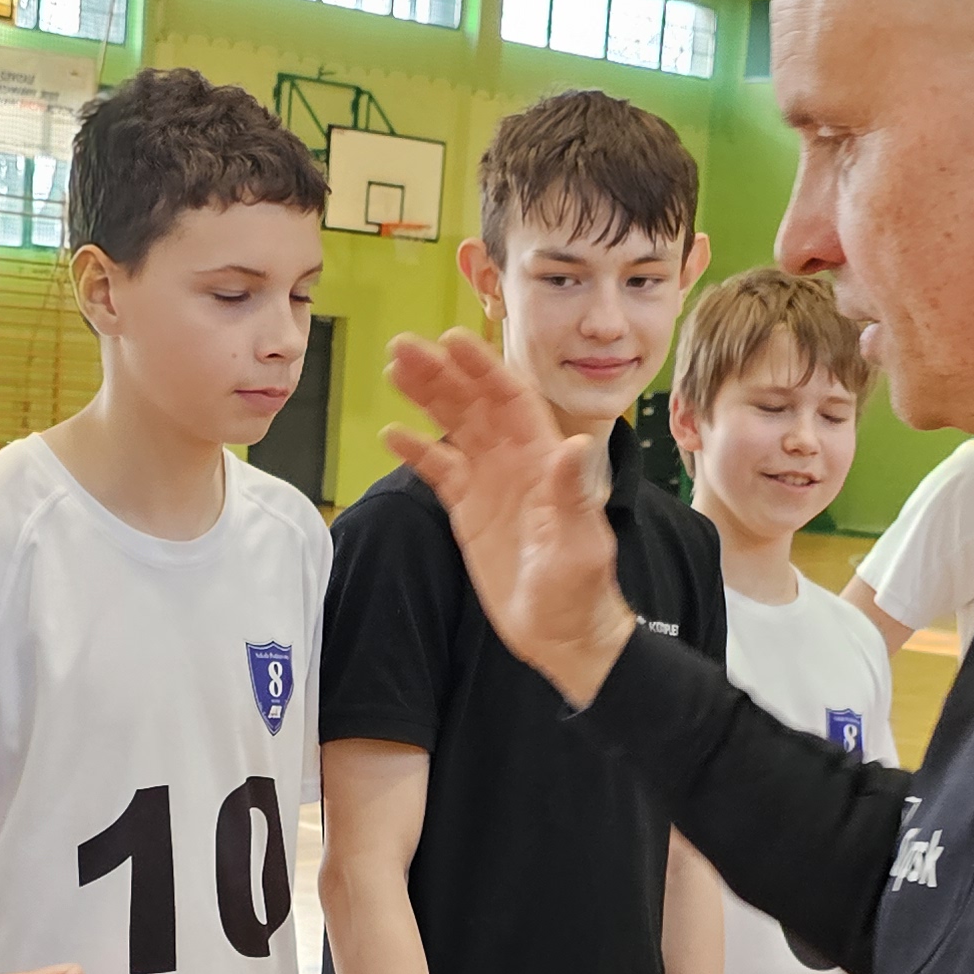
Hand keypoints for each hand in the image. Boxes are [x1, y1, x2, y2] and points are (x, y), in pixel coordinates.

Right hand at [381, 328, 633, 706]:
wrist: (562, 633)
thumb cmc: (581, 591)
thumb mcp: (581, 544)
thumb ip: (573, 494)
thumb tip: (573, 445)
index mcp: (544, 460)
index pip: (510, 399)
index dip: (482, 368)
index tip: (452, 341)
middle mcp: (516, 462)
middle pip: (475, 404)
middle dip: (442, 373)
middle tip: (404, 346)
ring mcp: (491, 484)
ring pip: (454, 428)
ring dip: (427, 398)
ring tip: (394, 369)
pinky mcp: (470, 510)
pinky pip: (439, 471)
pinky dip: (417, 451)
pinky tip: (391, 434)